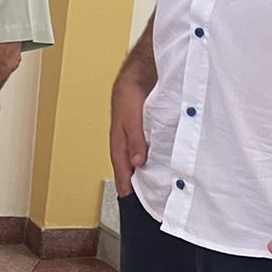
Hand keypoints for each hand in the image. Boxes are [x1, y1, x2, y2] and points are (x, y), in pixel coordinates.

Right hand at [109, 73, 148, 196]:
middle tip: (135, 197)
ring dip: (137, 169)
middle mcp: (124, 138)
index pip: (120, 166)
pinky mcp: (142, 128)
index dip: (124, 182)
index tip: (127, 197)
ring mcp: (132, 133)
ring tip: (145, 183)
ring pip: (134, 156)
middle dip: (129, 179)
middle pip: (126, 164)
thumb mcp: (133, 119)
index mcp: (118, 139)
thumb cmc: (130, 93)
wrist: (137, 74)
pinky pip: (142, 147)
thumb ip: (136, 140)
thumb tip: (136, 162)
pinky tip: (153, 159)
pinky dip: (145, 156)